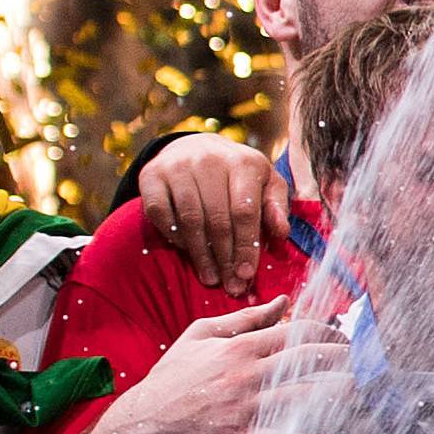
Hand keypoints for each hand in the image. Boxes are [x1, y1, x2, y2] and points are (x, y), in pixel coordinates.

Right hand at [112, 302, 343, 433]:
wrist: (143, 425)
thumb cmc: (171, 379)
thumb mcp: (200, 336)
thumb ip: (244, 318)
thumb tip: (281, 302)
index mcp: (239, 347)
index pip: (295, 333)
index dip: (327, 333)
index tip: (344, 338)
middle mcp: (247, 375)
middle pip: (308, 361)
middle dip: (342, 358)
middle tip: (365, 361)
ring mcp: (246, 409)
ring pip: (304, 396)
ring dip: (339, 393)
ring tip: (364, 391)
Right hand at [141, 134, 288, 297]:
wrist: (195, 148)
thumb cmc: (238, 175)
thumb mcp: (266, 183)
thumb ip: (276, 207)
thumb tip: (281, 233)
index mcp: (244, 163)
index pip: (245, 212)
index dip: (246, 247)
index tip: (247, 275)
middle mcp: (209, 160)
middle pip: (218, 220)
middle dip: (225, 258)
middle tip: (230, 285)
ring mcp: (177, 167)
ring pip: (190, 220)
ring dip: (201, 255)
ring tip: (211, 277)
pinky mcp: (151, 175)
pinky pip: (160, 214)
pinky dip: (174, 236)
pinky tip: (186, 251)